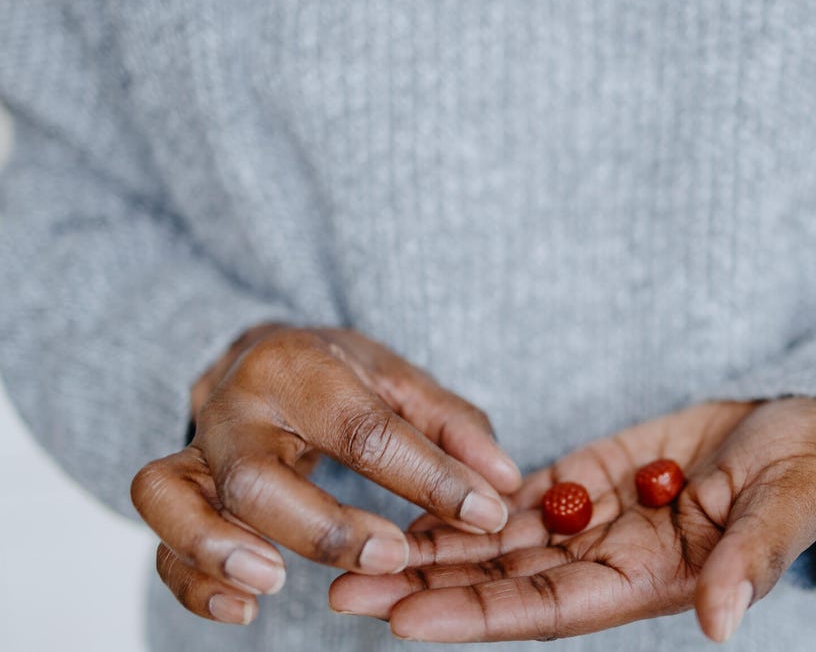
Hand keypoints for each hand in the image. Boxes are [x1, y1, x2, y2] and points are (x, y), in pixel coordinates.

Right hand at [130, 325, 521, 624]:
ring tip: (272, 586)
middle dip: (322, 526)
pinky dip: (191, 583)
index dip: (429, 478)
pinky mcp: (176, 493)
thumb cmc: (340, 376)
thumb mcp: (402, 382)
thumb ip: (453, 428)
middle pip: (255, 473)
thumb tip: (502, 481)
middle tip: (389, 558)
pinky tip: (243, 611)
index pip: (364, 428)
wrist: (259, 357)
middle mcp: (236, 407)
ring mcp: (196, 451)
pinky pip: (160, 544)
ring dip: (218, 548)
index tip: (484, 514)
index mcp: (301, 368)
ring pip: (172, 498)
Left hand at [329, 398, 815, 642]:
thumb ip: (751, 563)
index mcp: (650, 579)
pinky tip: (412, 500)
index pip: (549, 609)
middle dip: (425, 587)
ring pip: (498, 541)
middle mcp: (608, 560)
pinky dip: (466, 500)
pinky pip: (518, 496)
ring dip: (430, 545)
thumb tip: (722, 626)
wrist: (802, 421)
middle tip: (342, 587)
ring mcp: (595, 518)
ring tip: (353, 548)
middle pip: (502, 582)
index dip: (477, 616)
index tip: (404, 620)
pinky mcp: (589, 475)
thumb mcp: (787, 508)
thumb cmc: (808, 469)